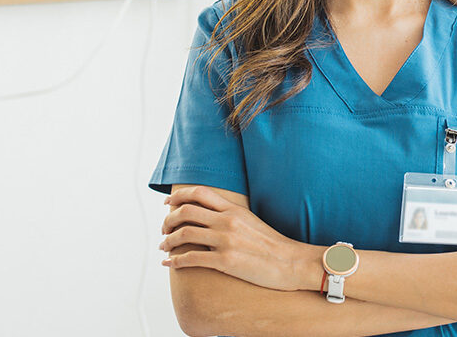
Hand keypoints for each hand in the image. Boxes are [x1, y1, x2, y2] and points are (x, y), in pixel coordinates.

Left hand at [160, 186, 317, 290]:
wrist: (292, 262)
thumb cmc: (273, 245)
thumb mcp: (251, 222)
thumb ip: (231, 217)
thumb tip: (212, 218)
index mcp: (234, 210)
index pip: (199, 193)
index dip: (178, 196)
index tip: (167, 203)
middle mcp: (227, 221)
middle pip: (186, 211)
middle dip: (168, 220)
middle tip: (164, 229)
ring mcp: (226, 241)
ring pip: (184, 234)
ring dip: (168, 241)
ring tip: (164, 247)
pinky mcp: (225, 261)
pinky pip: (191, 258)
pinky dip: (175, 261)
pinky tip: (169, 264)